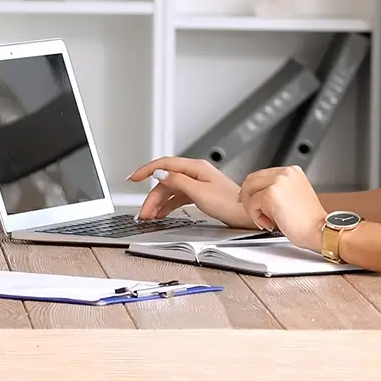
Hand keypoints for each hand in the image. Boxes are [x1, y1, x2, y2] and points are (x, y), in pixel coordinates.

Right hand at [126, 157, 254, 227]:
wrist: (247, 215)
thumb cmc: (230, 204)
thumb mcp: (199, 192)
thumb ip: (177, 181)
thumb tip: (159, 173)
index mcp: (195, 168)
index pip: (164, 164)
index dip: (146, 170)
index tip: (133, 178)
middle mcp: (195, 173)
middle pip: (165, 181)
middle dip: (151, 197)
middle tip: (143, 212)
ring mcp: (197, 183)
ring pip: (170, 190)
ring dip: (158, 203)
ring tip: (150, 216)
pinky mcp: (200, 194)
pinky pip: (178, 197)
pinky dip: (168, 205)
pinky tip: (162, 213)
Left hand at [239, 166, 328, 250]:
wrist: (319, 231)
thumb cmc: (309, 220)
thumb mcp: (294, 196)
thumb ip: (277, 189)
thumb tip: (256, 192)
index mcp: (292, 171)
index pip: (262, 174)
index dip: (252, 189)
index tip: (249, 199)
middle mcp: (285, 173)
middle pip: (252, 179)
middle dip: (247, 197)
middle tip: (252, 212)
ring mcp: (277, 181)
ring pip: (249, 190)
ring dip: (252, 208)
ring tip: (265, 220)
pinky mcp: (270, 194)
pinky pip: (251, 204)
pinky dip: (256, 216)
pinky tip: (269, 223)